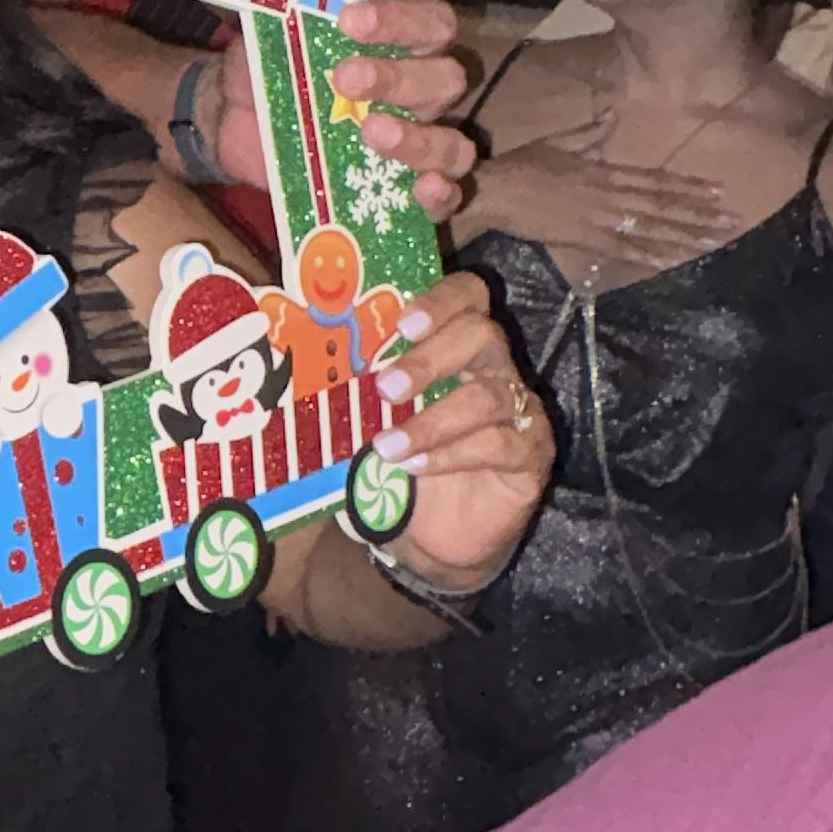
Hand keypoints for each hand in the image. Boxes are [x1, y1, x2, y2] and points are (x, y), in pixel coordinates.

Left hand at [205, 0, 479, 220]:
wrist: (233, 123)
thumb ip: (285, 16)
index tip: (350, 20)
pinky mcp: (399, 194)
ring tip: (371, 132)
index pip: (431, 24)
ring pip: (454, 144)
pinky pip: (446, 201)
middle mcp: (418, 94)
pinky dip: (441, 197)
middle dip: (400, 78)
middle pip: (446, 80)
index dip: (401, 21)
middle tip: (347, 78)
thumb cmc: (266, 69)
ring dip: (418, 138)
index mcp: (398, 48)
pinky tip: (423, 189)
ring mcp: (415, 147)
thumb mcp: (269, 38)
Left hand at [371, 271, 552, 595]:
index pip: (468, 296)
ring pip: (489, 396)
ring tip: (386, 446)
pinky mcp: (531, 453)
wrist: (435, 534)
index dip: (441, 300)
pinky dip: (452, 454)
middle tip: (386, 388)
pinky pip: (500, 444)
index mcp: (459, 345)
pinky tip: (416, 466)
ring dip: (432, 420)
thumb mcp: (375, 421)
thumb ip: (356, 392)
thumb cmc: (402, 461)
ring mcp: (520, 409)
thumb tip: (300, 374)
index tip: (402, 324)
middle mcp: (496, 368)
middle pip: (482, 335)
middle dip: (431, 358)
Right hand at [461, 140, 737, 278]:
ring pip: (650, 227)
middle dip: (699, 212)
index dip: (688, 185)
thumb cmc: (521, 166)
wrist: (495, 190)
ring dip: (684, 234)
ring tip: (714, 241)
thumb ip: (588, 132)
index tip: (719, 190)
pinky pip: (623, 248)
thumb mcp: (558, 142)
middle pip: (662, 204)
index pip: (655, 179)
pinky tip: (673, 261)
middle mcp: (609, 193)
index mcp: (604, 170)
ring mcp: (598, 217)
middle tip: (732, 219)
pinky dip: (649, 255)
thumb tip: (611, 113)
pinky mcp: (583, 238)